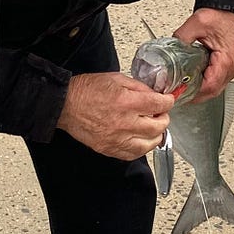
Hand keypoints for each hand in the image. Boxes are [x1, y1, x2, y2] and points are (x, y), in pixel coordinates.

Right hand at [58, 72, 174, 160]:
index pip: (159, 105)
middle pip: (159, 126)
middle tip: (159, 113)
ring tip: (151, 126)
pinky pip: (135, 154)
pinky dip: (142, 147)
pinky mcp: (110, 149)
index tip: (167, 100)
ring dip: (155, 134)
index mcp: (126, 102)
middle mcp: (124, 123)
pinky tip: (140, 138)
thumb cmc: (87, 91)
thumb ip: (138, 87)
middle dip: (163, 117)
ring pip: (151, 143)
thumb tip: (154, 94)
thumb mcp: (116, 78)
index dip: (168, 101)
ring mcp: (117, 139)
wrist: (66, 106)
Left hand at [172, 7, 233, 103]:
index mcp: (226, 59)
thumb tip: (170, 50)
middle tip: (178, 94)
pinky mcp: (228, 65)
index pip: (210, 85)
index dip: (194, 92)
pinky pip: (217, 81)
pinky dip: (204, 83)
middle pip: (213, 91)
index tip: (180, 93)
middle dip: (194, 95)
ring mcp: (231, 67)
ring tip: (184, 89)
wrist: (231, 9)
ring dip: (200, 91)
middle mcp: (232, 67)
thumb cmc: (221, 15)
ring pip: (215, 88)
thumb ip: (181, 37)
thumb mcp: (197, 23)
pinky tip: (194, 81)